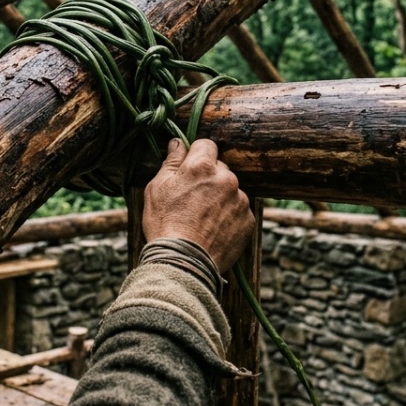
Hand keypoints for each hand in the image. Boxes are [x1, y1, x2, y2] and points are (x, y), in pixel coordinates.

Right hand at [142, 138, 253, 273]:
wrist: (183, 261)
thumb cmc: (165, 223)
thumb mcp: (157, 188)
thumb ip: (171, 162)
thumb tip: (177, 143)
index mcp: (202, 166)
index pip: (206, 145)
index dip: (196, 155)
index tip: (189, 169)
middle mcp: (226, 178)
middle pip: (220, 168)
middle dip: (209, 178)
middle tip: (192, 199)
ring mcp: (240, 200)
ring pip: (231, 190)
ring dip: (220, 197)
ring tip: (202, 218)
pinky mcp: (248, 220)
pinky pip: (239, 210)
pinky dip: (229, 216)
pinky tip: (213, 229)